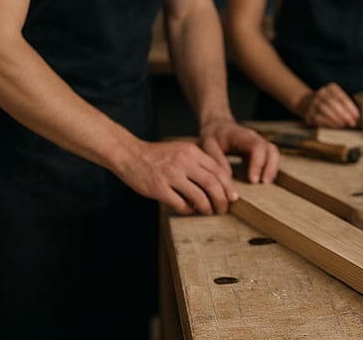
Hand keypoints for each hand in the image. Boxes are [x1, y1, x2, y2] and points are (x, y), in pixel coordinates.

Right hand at [116, 137, 238, 214]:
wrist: (130, 154)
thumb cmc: (158, 155)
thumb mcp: (182, 150)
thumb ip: (198, 162)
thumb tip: (218, 182)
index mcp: (192, 152)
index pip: (218, 170)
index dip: (228, 186)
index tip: (233, 197)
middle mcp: (183, 162)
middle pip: (212, 184)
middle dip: (222, 199)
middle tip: (224, 209)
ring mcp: (170, 175)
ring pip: (198, 196)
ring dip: (207, 207)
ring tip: (209, 212)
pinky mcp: (158, 188)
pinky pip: (180, 204)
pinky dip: (188, 210)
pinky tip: (189, 210)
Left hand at [199, 116, 280, 184]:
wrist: (216, 126)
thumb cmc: (212, 136)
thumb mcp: (208, 146)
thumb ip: (218, 161)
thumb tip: (228, 179)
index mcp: (242, 136)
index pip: (257, 147)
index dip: (258, 163)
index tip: (253, 180)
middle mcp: (254, 138)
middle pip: (271, 150)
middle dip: (270, 167)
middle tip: (264, 184)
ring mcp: (259, 143)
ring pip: (273, 153)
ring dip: (272, 169)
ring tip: (265, 184)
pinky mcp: (259, 150)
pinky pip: (270, 158)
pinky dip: (270, 169)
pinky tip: (263, 181)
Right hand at [299, 82, 360, 127]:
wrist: (307, 103)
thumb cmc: (328, 102)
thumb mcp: (336, 97)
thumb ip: (344, 104)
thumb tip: (356, 117)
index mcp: (330, 87)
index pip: (341, 96)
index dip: (350, 107)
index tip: (357, 116)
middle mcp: (321, 93)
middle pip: (333, 103)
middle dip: (344, 114)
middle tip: (352, 122)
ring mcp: (313, 103)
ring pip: (326, 110)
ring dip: (337, 119)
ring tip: (345, 125)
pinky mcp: (308, 114)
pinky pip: (319, 118)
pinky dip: (329, 123)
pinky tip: (336, 126)